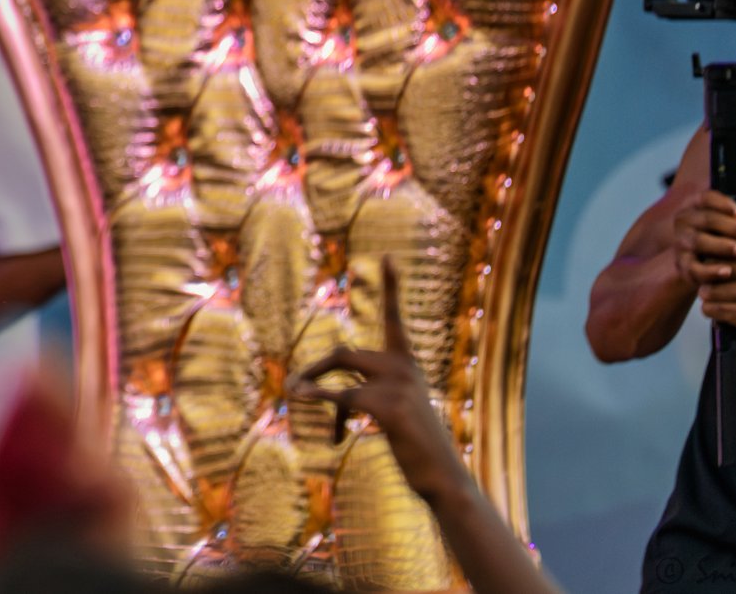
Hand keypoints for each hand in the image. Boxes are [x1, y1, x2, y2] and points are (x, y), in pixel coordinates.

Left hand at [293, 257, 476, 511]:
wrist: (442, 477)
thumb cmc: (414, 445)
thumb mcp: (389, 412)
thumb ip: (361, 394)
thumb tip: (320, 394)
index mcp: (406, 364)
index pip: (395, 318)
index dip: (390, 287)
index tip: (387, 257)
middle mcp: (403, 367)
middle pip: (343, 354)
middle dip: (316, 370)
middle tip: (294, 389)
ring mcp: (397, 386)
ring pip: (339, 370)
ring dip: (311, 383)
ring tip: (293, 397)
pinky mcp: (388, 407)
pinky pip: (341, 396)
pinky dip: (317, 396)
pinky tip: (299, 397)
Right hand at [673, 190, 735, 288]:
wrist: (699, 260)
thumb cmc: (724, 236)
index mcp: (696, 206)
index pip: (706, 198)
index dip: (723, 204)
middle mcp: (684, 221)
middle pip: (707, 219)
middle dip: (733, 228)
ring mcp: (681, 242)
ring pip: (699, 241)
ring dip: (723, 246)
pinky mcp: (682, 264)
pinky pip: (694, 267)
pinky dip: (710, 270)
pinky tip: (728, 271)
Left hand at [698, 222, 735, 348]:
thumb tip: (706, 240)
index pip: (717, 249)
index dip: (708, 259)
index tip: (710, 266)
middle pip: (710, 269)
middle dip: (704, 278)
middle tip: (706, 284)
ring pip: (708, 290)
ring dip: (705, 297)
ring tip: (709, 297)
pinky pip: (713, 309)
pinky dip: (709, 310)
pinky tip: (713, 309)